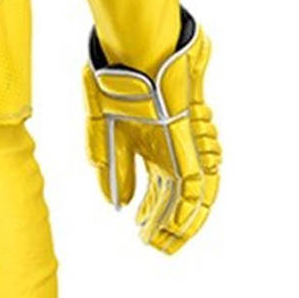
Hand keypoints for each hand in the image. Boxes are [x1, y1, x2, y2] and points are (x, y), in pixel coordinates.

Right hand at [83, 10, 220, 253]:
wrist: (135, 51)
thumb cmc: (117, 80)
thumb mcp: (103, 134)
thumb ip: (111, 170)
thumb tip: (118, 204)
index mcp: (148, 144)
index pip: (154, 187)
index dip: (148, 210)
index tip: (139, 230)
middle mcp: (168, 148)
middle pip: (172, 195)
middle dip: (163, 222)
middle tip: (157, 245)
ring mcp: (180, 146)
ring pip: (188, 194)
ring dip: (180, 222)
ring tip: (170, 246)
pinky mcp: (189, 144)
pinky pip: (196, 184)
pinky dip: (189, 209)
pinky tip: (181, 229)